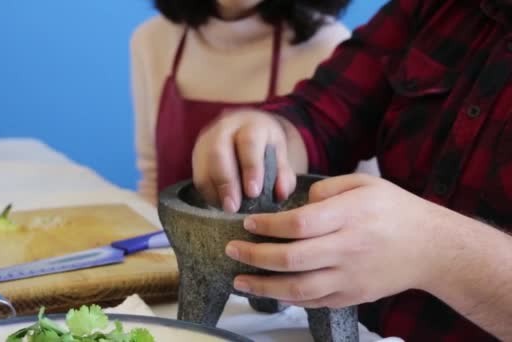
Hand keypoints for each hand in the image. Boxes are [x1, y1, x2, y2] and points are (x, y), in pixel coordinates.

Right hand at [192, 109, 297, 212]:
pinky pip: (198, 174)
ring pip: (204, 164)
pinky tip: (220, 202)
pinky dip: (208, 192)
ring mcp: (208, 138)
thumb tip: (281, 193)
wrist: (247, 129)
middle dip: (225, 182)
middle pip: (218, 152)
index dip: (251, 168)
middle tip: (233, 207)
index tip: (254, 192)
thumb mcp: (280, 155)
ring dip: (214, 189)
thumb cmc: (265, 147)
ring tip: (226, 208)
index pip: (249, 142)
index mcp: (251, 125)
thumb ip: (283, 174)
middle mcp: (226, 127)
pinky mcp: (197, 152)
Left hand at [225, 174, 448, 307]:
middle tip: (231, 249)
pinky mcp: (353, 296)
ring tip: (239, 280)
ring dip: (263, 286)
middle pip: (292, 257)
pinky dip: (288, 298)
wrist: (432, 248)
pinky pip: (313, 301)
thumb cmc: (395, 211)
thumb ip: (327, 190)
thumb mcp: (365, 183)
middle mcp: (348, 248)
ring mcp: (350, 277)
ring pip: (298, 288)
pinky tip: (271, 290)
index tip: (248, 223)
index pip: (299, 223)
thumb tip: (297, 205)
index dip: (268, 225)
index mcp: (350, 216)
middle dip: (254, 255)